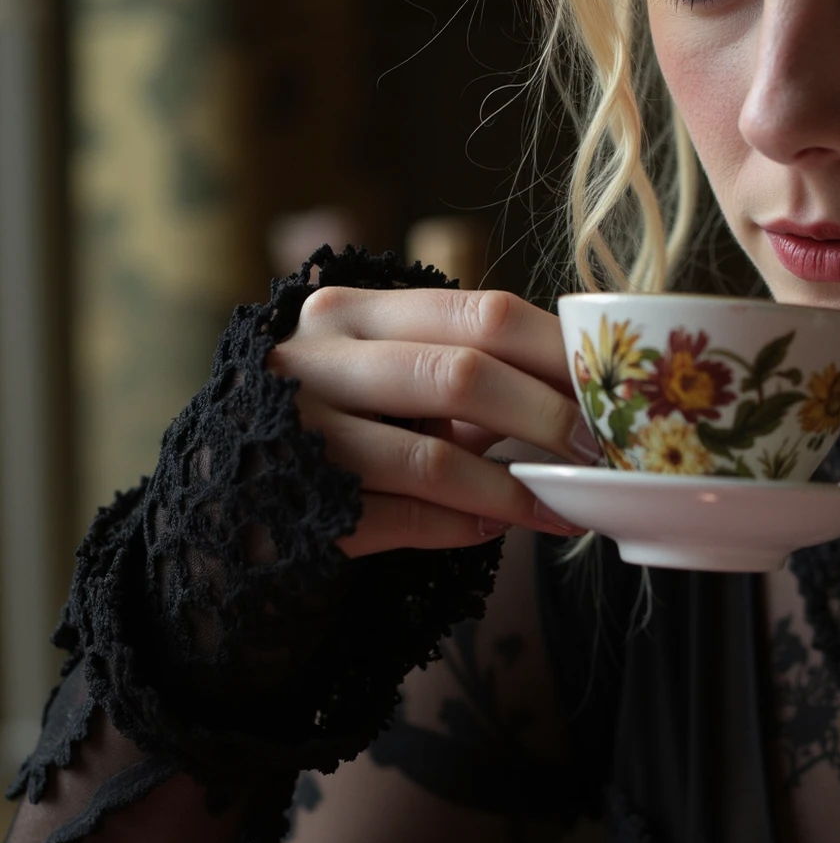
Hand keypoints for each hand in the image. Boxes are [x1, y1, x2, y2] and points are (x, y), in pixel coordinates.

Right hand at [267, 285, 593, 556]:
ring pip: (435, 459)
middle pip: (464, 374)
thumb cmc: (335, 422)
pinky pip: (404, 518)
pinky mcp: (299, 504)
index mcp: (352, 312)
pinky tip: (492, 530)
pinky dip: (461, 527)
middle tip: (601, 453)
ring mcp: (299, 434)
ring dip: (515, 491)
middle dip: (549, 418)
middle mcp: (317, 360)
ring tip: (562, 509)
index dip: (556, 353)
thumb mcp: (392, 376)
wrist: (224, 496)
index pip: (479, 312)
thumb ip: (468, 368)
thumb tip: (584, 385)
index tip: (612, 389)